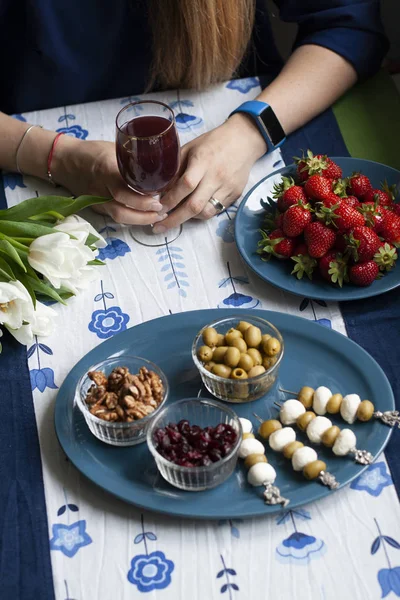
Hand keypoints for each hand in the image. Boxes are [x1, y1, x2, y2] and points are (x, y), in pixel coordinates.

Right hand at [52, 136, 166, 224]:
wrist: (64, 161)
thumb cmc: (92, 151)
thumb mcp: (114, 149)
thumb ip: (132, 160)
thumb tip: (160, 165)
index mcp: (105, 171)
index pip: (123, 191)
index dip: (142, 201)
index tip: (159, 202)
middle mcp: (100, 190)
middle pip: (121, 211)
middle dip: (144, 216)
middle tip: (162, 213)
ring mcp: (97, 201)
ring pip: (119, 217)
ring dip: (140, 220)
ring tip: (157, 216)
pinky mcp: (96, 207)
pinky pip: (115, 216)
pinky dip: (131, 217)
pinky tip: (145, 215)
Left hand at [153, 113, 265, 232]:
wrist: (243, 141)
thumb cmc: (212, 143)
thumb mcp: (190, 149)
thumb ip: (176, 168)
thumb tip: (161, 190)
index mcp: (203, 161)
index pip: (185, 185)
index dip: (170, 199)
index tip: (157, 208)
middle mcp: (216, 177)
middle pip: (194, 205)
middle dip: (175, 219)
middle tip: (159, 227)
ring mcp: (227, 188)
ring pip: (206, 212)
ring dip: (188, 218)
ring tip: (176, 217)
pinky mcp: (235, 195)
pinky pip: (216, 211)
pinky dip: (202, 213)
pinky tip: (193, 211)